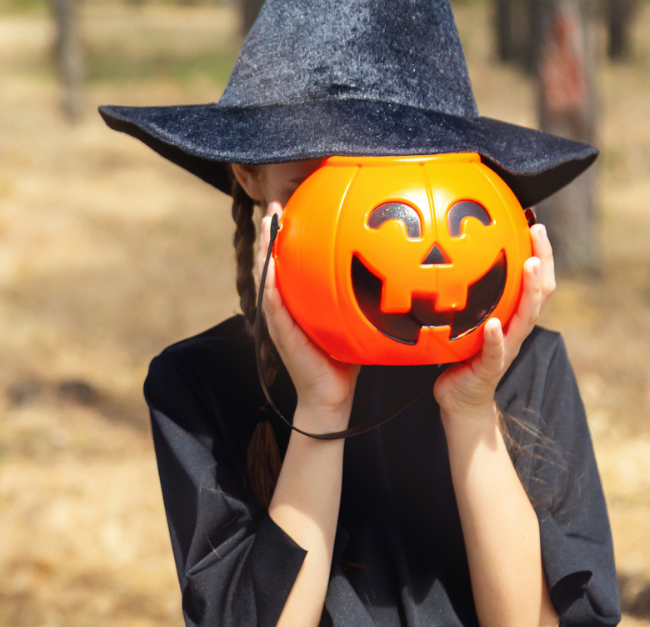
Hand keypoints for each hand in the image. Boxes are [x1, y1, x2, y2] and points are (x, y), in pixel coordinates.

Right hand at [254, 202, 359, 424]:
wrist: (332, 394)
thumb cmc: (343, 358)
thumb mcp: (350, 318)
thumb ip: (356, 295)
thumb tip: (385, 268)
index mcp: (296, 301)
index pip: (286, 263)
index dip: (284, 238)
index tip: (289, 210)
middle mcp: (283, 307)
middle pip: (269, 263)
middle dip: (269, 235)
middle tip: (273, 208)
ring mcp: (279, 319)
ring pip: (265, 277)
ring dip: (264, 250)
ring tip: (267, 225)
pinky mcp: (281, 332)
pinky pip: (272, 303)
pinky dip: (268, 282)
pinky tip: (269, 264)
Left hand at [433, 224, 555, 424]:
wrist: (459, 403)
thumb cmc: (459, 360)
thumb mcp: (461, 323)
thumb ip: (461, 299)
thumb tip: (439, 262)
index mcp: (510, 318)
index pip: (533, 281)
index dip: (539, 253)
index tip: (535, 223)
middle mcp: (513, 330)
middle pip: (540, 292)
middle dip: (543, 260)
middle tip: (538, 232)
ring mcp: (505, 349)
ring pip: (525, 318)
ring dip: (530, 291)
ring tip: (530, 265)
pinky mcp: (490, 368)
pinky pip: (496, 351)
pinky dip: (496, 337)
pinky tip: (493, 324)